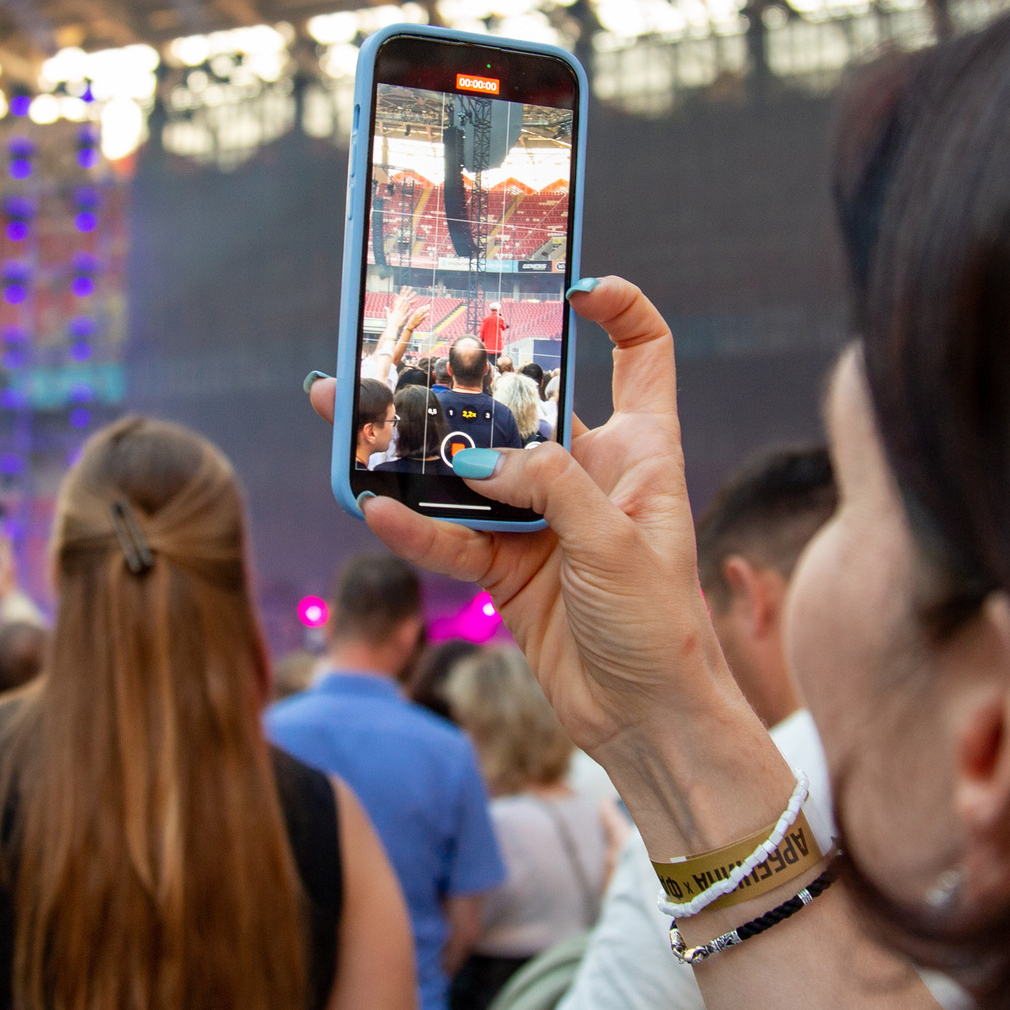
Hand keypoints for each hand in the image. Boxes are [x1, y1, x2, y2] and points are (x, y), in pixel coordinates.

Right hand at [308, 279, 753, 770]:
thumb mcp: (614, 543)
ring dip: (411, 448)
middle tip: (401, 346)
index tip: (569, 289)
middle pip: (521, 406)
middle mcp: (588, 472)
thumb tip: (481, 459)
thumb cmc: (661, 627)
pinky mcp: (508, 568)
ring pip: (468, 469)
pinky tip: (371, 506)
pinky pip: (451, 537)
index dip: (617, 310)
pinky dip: (413, 524)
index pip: (641, 354)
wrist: (650, 721)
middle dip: (461, 376)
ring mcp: (543, 518)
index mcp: (640, 449)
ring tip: (348, 414)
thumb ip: (551, 486)